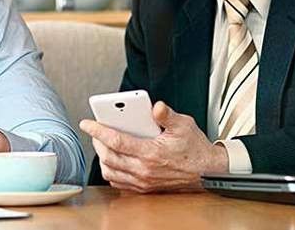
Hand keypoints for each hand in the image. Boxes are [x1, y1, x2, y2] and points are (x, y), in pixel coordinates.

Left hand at [79, 101, 228, 192]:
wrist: (207, 172)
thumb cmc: (195, 148)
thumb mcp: (184, 124)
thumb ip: (167, 114)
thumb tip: (155, 106)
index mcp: (152, 153)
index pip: (116, 141)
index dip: (98, 131)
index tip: (87, 123)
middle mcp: (144, 170)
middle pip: (108, 156)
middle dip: (97, 142)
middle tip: (94, 131)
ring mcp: (143, 181)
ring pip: (110, 171)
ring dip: (102, 157)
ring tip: (102, 143)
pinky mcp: (144, 188)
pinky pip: (118, 182)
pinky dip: (110, 170)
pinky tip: (112, 158)